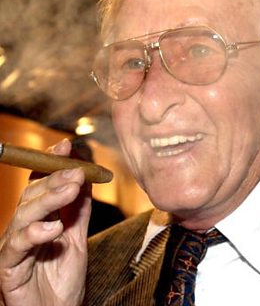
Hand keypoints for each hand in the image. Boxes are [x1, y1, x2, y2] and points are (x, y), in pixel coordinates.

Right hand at [0, 139, 90, 305]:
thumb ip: (80, 210)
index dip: (51, 162)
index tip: (67, 145)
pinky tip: (54, 228)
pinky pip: (16, 246)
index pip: (40, 182)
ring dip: (49, 198)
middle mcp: (23, 227)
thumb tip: (87, 177)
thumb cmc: (63, 279)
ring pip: (24, 214)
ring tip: (71, 189)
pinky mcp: (9, 268)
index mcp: (39, 217)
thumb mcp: (77, 237)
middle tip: (78, 170)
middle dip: (57, 178)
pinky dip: (35, 233)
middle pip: (33, 193)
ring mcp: (14, 246)